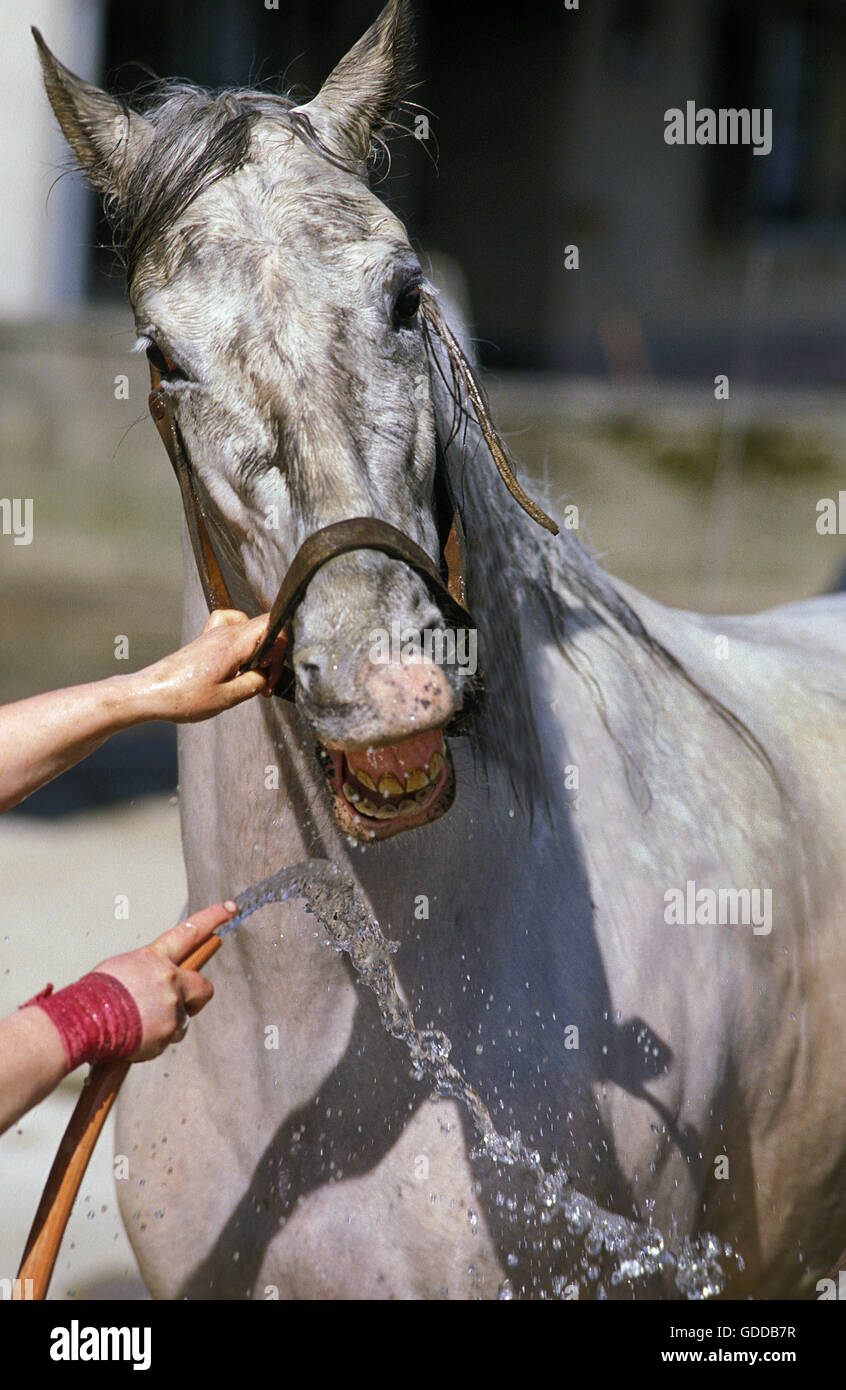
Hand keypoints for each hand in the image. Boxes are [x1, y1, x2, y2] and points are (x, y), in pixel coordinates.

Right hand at [91, 901, 235, 1059]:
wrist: (81, 1022)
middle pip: (203, 986)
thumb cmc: (93, 996)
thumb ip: (146, 971)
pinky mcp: (168, 1032)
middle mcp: (169, 979)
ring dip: (166, 1024)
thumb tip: (154, 980)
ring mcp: (171, 1006)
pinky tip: (135, 1038)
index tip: (231, 908)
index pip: (190, 931)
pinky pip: (168, 1039)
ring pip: (182, 1019)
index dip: (212, 917)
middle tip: (181, 1004)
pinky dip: (155, 1041)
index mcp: (155, 958)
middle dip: (196, 996)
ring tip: (137, 1025)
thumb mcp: (120, 969)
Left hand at [129, 611, 288, 722]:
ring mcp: (214, 633)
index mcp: (233, 643)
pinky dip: (241, 638)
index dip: (282, 647)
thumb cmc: (183, 697)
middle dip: (270, 657)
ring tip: (250, 675)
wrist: (151, 693)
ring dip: (257, 652)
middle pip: (264, 629)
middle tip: (262, 684)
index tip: (271, 672)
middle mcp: (225, 632)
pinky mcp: (207, 640)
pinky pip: (232, 625)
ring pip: (251, 629)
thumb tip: (266, 675)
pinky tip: (238, 656)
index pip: (272, 624)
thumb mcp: (227, 698)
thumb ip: (255, 683)